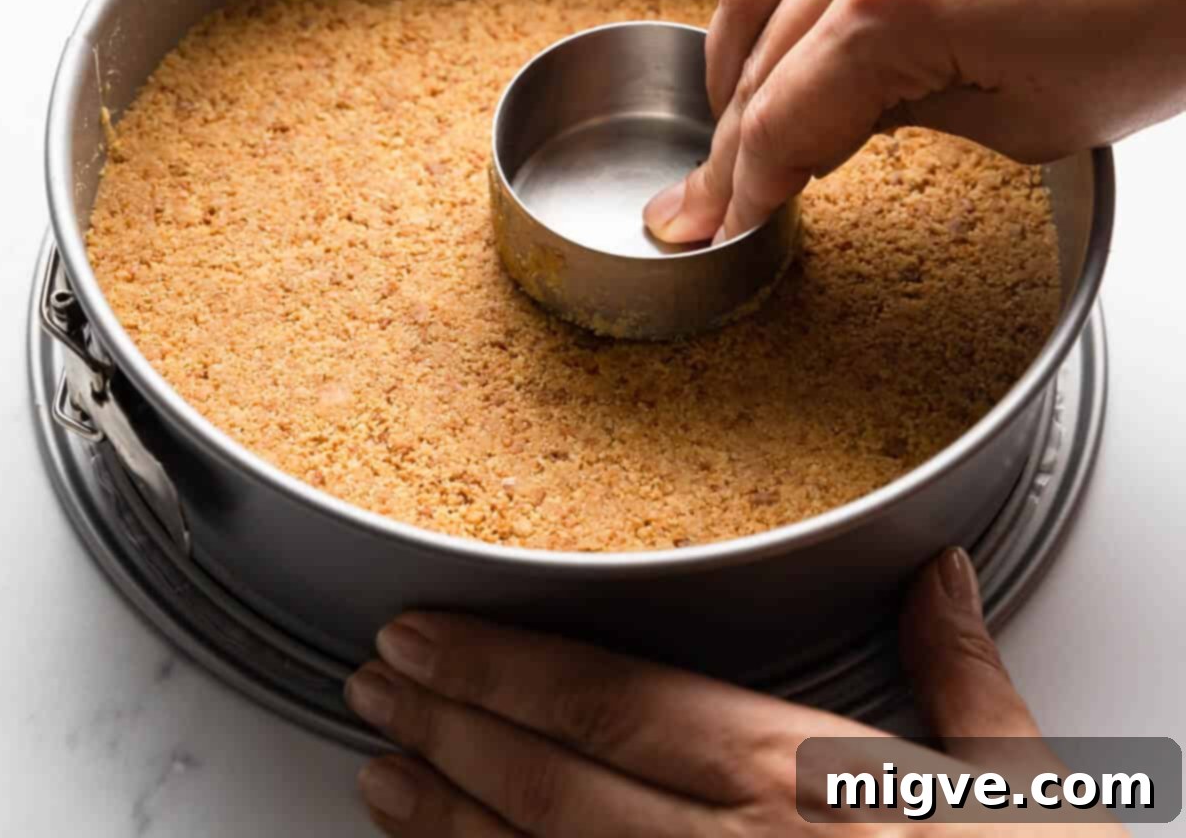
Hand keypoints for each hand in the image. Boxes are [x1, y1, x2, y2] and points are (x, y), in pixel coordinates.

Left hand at [345, 550, 1121, 835]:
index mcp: (791, 779)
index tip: (424, 632)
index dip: (499, 662)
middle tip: (370, 684)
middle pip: (544, 778)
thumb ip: (961, 671)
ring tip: (376, 774)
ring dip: (441, 820)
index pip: (605, 698)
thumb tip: (942, 575)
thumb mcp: (1018, 786)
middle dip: (443, 723)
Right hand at [644, 0, 1185, 243]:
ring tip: (726, 137)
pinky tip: (776, 56)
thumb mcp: (1026, 121)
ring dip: (732, 75)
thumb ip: (907, 120)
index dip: (745, 187)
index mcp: (893, 10)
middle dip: (726, 148)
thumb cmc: (1159, 20)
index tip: (722, 228)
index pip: (781, 120)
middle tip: (698, 206)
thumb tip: (841, 126)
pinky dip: (774, 19)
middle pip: (756, 67)